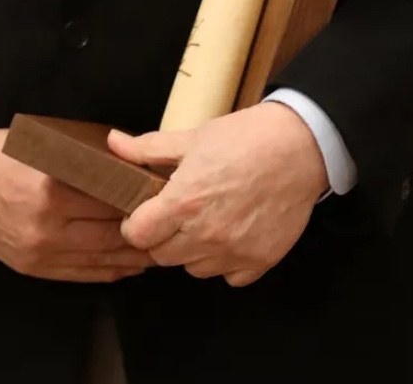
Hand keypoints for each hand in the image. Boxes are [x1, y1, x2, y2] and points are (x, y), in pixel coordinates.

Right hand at [0, 128, 153, 282]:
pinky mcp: (33, 267)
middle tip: (170, 218)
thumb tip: (128, 162)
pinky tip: (129, 263)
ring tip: (159, 243)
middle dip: (145, 226)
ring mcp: (40, 250)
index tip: (164, 190)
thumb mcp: (43, 143)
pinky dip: (111, 270)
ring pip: (102, 257)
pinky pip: (82, 273)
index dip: (142, 195)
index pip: (112, 196)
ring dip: (134, 253)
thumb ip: (83, 157)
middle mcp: (47, 223)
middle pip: (112, 230)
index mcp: (52, 185)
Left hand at [110, 103, 328, 287]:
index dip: (135, 224)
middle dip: (162, 236)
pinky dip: (226, 261)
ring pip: (194, 268)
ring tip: (205, 220)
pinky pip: (229, 276)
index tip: (143, 214)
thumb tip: (114, 143)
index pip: (139, 235)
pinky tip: (232, 233)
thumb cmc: (245, 137)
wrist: (299, 146)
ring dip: (192, 250)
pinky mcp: (260, 262)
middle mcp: (206, 234)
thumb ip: (148, 148)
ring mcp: (234, 252)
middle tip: (176, 213)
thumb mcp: (193, 137)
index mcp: (184, 202)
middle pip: (162, 256)